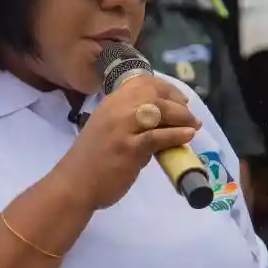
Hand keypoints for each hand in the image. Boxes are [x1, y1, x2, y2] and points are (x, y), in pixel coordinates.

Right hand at [54, 76, 200, 208]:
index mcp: (111, 103)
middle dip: (178, 102)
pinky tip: (187, 136)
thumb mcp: (108, 132)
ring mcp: (122, 128)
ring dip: (182, 117)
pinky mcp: (128, 148)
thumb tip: (159, 127)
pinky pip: (157, 136)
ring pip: (159, 110)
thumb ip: (130, 125)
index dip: (166, 88)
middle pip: (154, 93)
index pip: (143, 83)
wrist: (74, 185)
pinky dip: (176, 135)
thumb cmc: (90, 162)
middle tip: (190, 116)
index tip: (180, 99)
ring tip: (194, 126)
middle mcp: (116, 110)